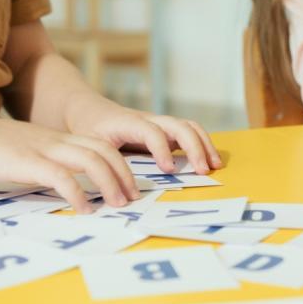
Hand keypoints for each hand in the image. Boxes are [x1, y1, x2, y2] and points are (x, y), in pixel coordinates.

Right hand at [0, 108, 138, 213]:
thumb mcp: (21, 152)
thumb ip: (41, 163)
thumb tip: (57, 184)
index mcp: (54, 138)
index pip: (99, 145)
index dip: (120, 164)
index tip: (129, 186)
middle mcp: (54, 140)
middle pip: (104, 151)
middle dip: (124, 174)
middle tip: (133, 198)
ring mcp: (41, 148)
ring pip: (91, 160)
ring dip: (109, 183)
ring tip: (117, 205)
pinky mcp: (25, 162)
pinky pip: (61, 176)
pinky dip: (78, 194)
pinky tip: (84, 209)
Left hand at [64, 94, 221, 174]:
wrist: (88, 110)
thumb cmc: (87, 129)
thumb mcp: (89, 145)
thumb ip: (103, 165)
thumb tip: (118, 193)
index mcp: (129, 122)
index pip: (153, 132)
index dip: (163, 150)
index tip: (169, 170)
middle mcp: (149, 120)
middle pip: (179, 126)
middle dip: (194, 147)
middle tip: (203, 171)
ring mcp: (159, 123)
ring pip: (189, 127)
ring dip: (204, 145)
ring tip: (214, 166)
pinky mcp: (164, 130)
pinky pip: (189, 132)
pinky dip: (202, 144)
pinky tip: (208, 161)